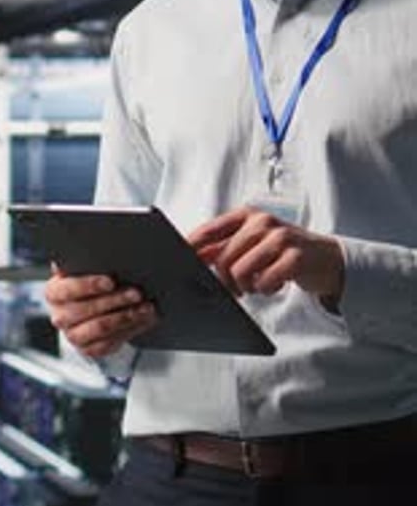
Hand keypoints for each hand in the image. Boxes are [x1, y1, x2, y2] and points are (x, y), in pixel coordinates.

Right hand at [44, 266, 157, 357]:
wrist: (91, 305)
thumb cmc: (90, 280)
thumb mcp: (85, 267)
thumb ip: (88, 259)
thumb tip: (101, 246)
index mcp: (54, 291)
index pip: (68, 288)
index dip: (89, 285)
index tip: (110, 281)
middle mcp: (59, 316)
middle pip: (86, 310)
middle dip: (115, 300)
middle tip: (136, 293)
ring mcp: (72, 335)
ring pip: (101, 328)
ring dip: (126, 316)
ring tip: (146, 307)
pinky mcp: (88, 349)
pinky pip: (110, 343)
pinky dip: (131, 330)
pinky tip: (144, 319)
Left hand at [187, 205, 344, 301]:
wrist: (326, 258)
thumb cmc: (283, 251)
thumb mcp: (253, 242)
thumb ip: (225, 247)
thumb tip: (191, 258)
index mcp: (246, 215)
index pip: (209, 231)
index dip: (191, 249)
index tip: (178, 263)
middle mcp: (262, 222)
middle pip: (222, 258)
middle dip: (225, 281)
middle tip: (236, 289)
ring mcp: (280, 237)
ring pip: (240, 271)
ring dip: (246, 287)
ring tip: (257, 285)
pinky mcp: (295, 256)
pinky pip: (265, 281)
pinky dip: (266, 289)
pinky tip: (274, 284)